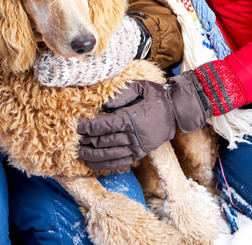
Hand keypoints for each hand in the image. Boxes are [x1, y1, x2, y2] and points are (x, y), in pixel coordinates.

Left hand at [77, 71, 211, 169]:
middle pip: (104, 141)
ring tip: (79, 152)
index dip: (89, 127)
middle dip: (87, 141)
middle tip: (74, 139)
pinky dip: (104, 165)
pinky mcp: (139, 154)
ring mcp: (136, 147)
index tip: (78, 125)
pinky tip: (92, 164)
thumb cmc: (157, 96)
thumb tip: (104, 104)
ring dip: (91, 155)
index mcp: (132, 118)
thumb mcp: (141, 87)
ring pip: (109, 154)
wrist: (176, 111)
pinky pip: (119, 163)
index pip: (105, 125)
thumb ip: (122, 94)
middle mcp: (133, 136)